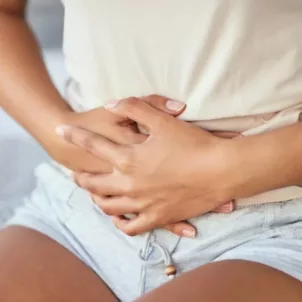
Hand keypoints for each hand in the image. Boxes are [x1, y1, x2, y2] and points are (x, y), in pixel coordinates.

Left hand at [57, 98, 239, 235]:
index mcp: (129, 158)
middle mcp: (130, 184)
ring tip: (91, 195)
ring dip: (95, 199)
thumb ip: (134, 108)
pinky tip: (117, 219)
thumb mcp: (162, 120)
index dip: (74, 135)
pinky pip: (132, 227)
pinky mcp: (158, 218)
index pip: (93, 144)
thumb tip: (110, 103)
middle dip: (80, 176)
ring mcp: (142, 204)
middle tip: (73, 174)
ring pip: (108, 206)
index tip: (59, 130)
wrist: (221, 171)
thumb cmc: (193, 144)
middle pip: (94, 182)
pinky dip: (120, 223)